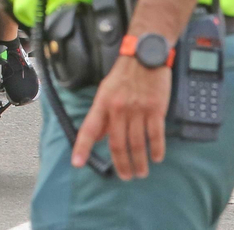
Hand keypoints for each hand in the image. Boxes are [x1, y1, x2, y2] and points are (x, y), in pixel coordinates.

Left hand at [72, 53, 170, 178]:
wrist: (145, 56)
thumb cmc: (124, 75)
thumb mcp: (106, 92)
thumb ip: (102, 115)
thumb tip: (97, 136)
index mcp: (103, 103)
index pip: (89, 129)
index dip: (82, 147)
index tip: (77, 163)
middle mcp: (118, 109)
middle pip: (117, 143)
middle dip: (120, 164)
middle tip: (125, 176)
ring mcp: (138, 110)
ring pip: (137, 143)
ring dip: (139, 162)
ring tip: (140, 172)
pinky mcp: (156, 110)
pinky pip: (156, 135)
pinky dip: (156, 150)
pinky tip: (156, 158)